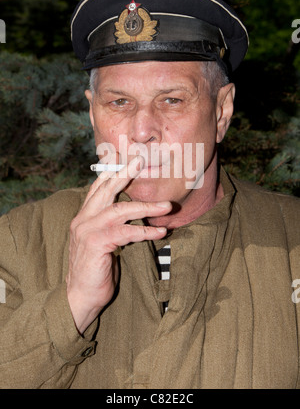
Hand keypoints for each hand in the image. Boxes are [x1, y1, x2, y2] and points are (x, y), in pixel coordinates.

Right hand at [66, 156, 171, 333]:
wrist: (80, 297)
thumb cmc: (95, 270)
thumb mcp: (100, 242)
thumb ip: (109, 226)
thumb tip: (131, 214)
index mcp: (83, 218)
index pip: (96, 189)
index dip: (110, 173)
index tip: (124, 159)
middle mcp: (83, 220)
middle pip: (105, 190)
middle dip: (124, 174)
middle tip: (140, 161)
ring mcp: (87, 231)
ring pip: (119, 209)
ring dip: (146, 206)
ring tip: (167, 206)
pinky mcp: (96, 244)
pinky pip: (126, 232)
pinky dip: (146, 231)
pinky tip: (161, 232)